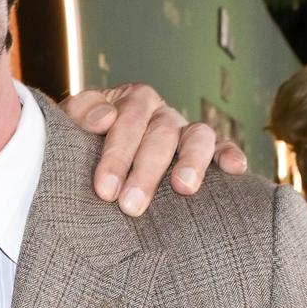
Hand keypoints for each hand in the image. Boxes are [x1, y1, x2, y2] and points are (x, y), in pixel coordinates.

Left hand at [64, 84, 246, 215]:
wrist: (92, 151)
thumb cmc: (82, 141)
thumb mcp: (71, 124)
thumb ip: (80, 115)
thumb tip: (103, 119)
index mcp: (131, 100)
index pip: (126, 120)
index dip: (116, 155)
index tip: (104, 189)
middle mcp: (161, 112)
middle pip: (160, 135)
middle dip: (145, 172)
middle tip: (130, 207)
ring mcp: (184, 130)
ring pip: (197, 136)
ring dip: (191, 161)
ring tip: (184, 188)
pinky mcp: (205, 149)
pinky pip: (222, 147)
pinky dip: (229, 155)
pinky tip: (235, 169)